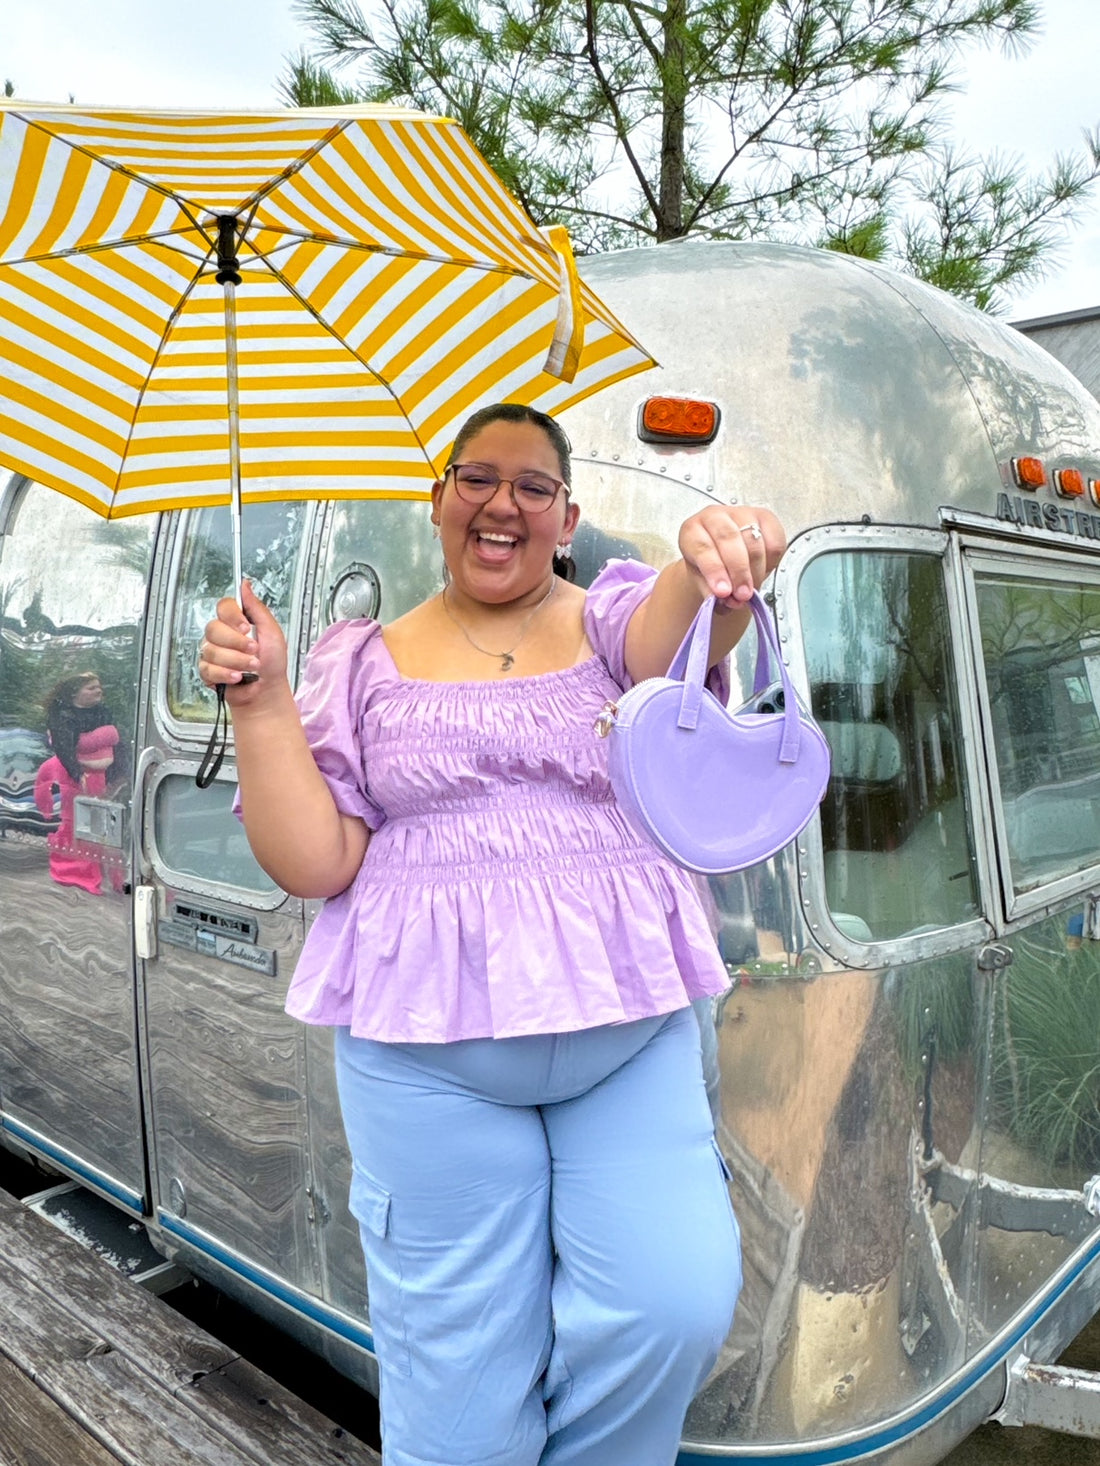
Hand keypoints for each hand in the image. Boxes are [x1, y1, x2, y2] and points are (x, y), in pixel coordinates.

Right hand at [197, 580, 287, 703]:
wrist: (268, 690)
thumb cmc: (272, 663)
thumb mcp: (271, 631)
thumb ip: (257, 607)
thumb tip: (245, 585)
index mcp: (236, 622)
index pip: (223, 606)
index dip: (233, 617)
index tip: (247, 628)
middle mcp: (221, 634)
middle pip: (214, 628)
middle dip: (237, 643)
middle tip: (253, 651)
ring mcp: (212, 652)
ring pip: (212, 650)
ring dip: (236, 661)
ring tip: (251, 668)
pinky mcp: (207, 670)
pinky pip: (208, 668)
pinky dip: (226, 674)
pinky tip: (237, 677)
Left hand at [677, 505, 785, 607]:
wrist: (723, 552)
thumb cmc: (710, 564)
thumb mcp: (703, 581)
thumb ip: (713, 592)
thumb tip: (730, 600)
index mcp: (692, 530)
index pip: (702, 547)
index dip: (714, 571)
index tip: (723, 592)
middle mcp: (715, 516)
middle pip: (729, 539)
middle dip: (739, 572)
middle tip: (743, 594)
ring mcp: (741, 513)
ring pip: (754, 540)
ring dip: (755, 571)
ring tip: (752, 589)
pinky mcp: (765, 517)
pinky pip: (774, 541)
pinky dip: (771, 561)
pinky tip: (762, 571)